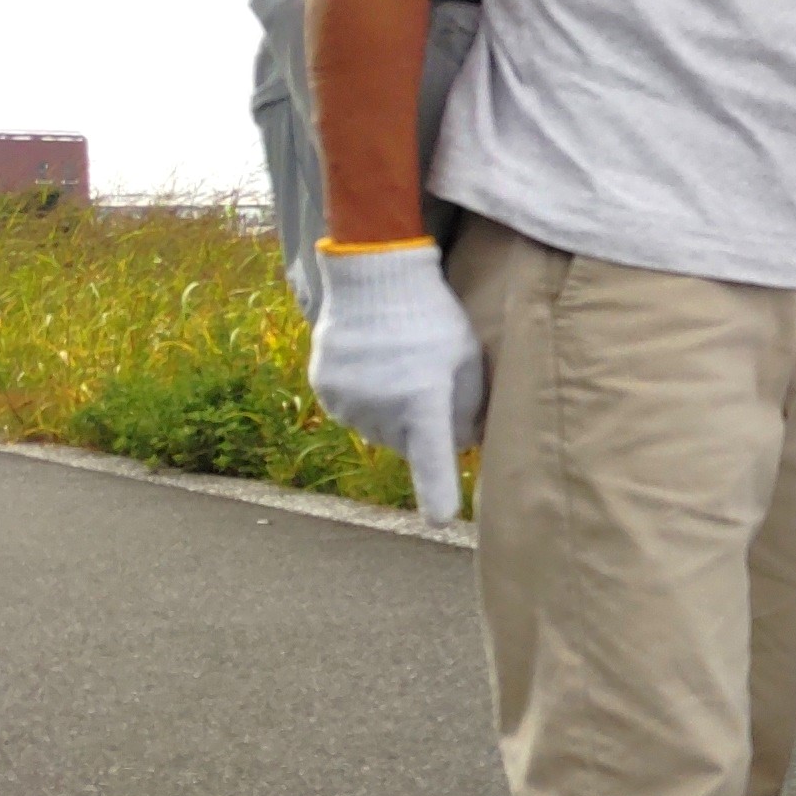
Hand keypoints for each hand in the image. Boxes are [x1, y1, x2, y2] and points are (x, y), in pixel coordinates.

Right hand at [307, 242, 483, 524]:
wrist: (374, 275)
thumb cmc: (433, 317)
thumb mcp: (467, 359)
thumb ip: (471, 408)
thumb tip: (465, 445)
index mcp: (423, 401)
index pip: (432, 460)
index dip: (437, 492)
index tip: (440, 519)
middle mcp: (381, 407)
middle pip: (408, 443)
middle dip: (421, 426)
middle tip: (426, 380)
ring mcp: (348, 400)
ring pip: (378, 431)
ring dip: (392, 414)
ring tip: (399, 368)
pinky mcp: (325, 389)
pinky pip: (351, 412)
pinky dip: (365, 400)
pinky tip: (374, 366)